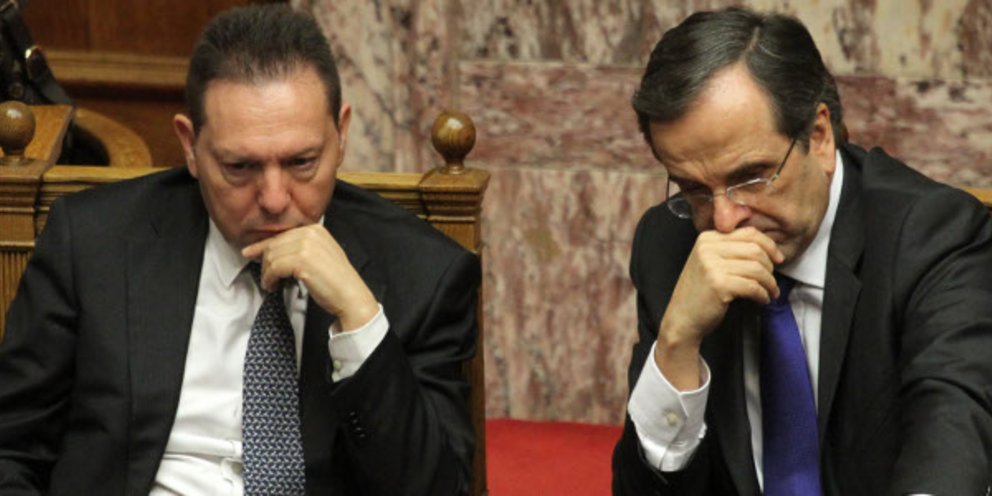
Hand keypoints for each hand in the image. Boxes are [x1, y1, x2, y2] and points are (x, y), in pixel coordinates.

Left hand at [241, 224, 378, 330]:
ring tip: (270, 284)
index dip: (264, 245)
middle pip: (274, 244)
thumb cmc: (335, 281)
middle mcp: (310, 233)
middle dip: (264, 261)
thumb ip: (301, 247)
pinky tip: (272, 286)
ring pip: (272, 256)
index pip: (282, 234)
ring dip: (266, 273)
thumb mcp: (320, 255)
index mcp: (315, 229)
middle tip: (264, 276)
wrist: (350, 295)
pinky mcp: (302, 261)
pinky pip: (274, 268)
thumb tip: (270, 250)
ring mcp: (306, 246)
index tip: (250, 252)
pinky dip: (269, 279)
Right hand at [655, 227, 783, 389]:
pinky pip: (753, 286)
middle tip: (772, 281)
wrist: (682, 319)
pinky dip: (762, 295)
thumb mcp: (710, 263)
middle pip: (756, 250)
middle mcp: (708, 248)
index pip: (748, 233)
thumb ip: (731, 250)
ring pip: (757, 268)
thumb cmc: (700, 294)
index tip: (778, 258)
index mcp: (707, 239)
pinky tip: (761, 300)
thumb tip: (766, 248)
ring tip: (769, 292)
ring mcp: (712, 265)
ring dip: (769, 283)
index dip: (769, 245)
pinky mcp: (719, 284)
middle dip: (770, 267)